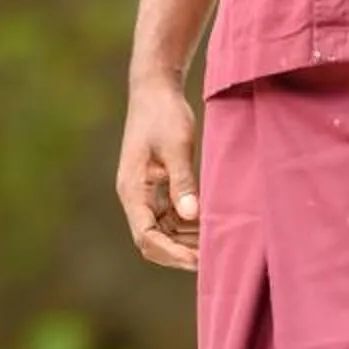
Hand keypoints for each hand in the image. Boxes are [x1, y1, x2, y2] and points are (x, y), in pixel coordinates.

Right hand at [116, 78, 201, 270]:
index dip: (172, 253)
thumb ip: (182, 182)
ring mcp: (146, 193)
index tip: (199, 260)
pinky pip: (170, 218)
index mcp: (132, 189)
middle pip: (153, 241)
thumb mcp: (176, 147)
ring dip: (186, 241)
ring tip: (217, 243)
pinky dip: (188, 226)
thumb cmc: (163, 114)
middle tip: (213, 258)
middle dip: (180, 253)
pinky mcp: (157, 187)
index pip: (146, 236)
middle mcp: (135, 196)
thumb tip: (190, 216)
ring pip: (163, 232)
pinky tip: (210, 226)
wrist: (156, 89)